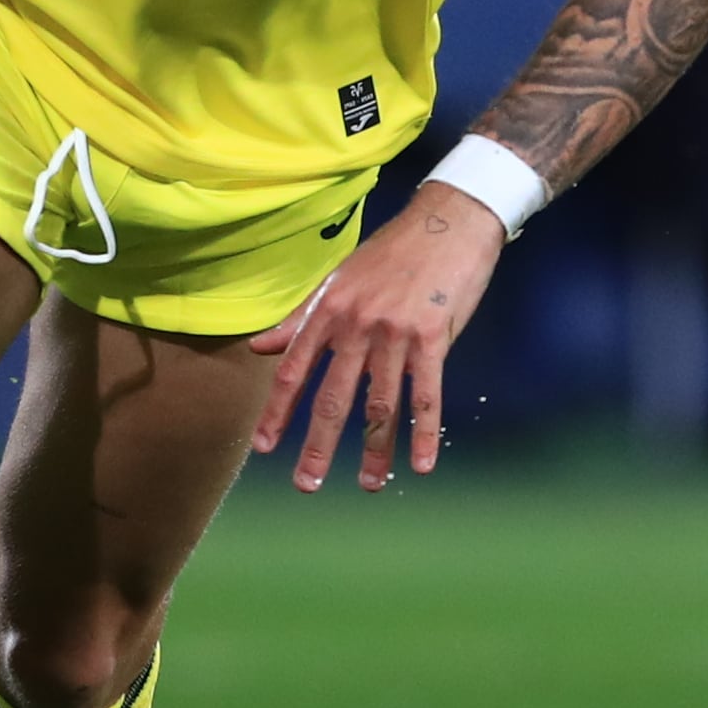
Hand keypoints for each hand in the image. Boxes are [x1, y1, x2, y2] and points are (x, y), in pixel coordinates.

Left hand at [247, 184, 506, 494]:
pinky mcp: (432, 339)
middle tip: (306, 484)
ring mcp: (394, 334)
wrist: (448, 221)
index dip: (277, 411)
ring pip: (380, 404)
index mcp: (328, 310)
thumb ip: (299, 318)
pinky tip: (421, 464)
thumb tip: (258, 346)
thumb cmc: (392, 252)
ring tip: (366, 485)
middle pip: (333, 397)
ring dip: (374, 450)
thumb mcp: (338, 279)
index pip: (295, 370)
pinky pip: (427, 395)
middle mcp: (356, 326)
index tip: (263, 446)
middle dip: (317, 445)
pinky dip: (424, 432)